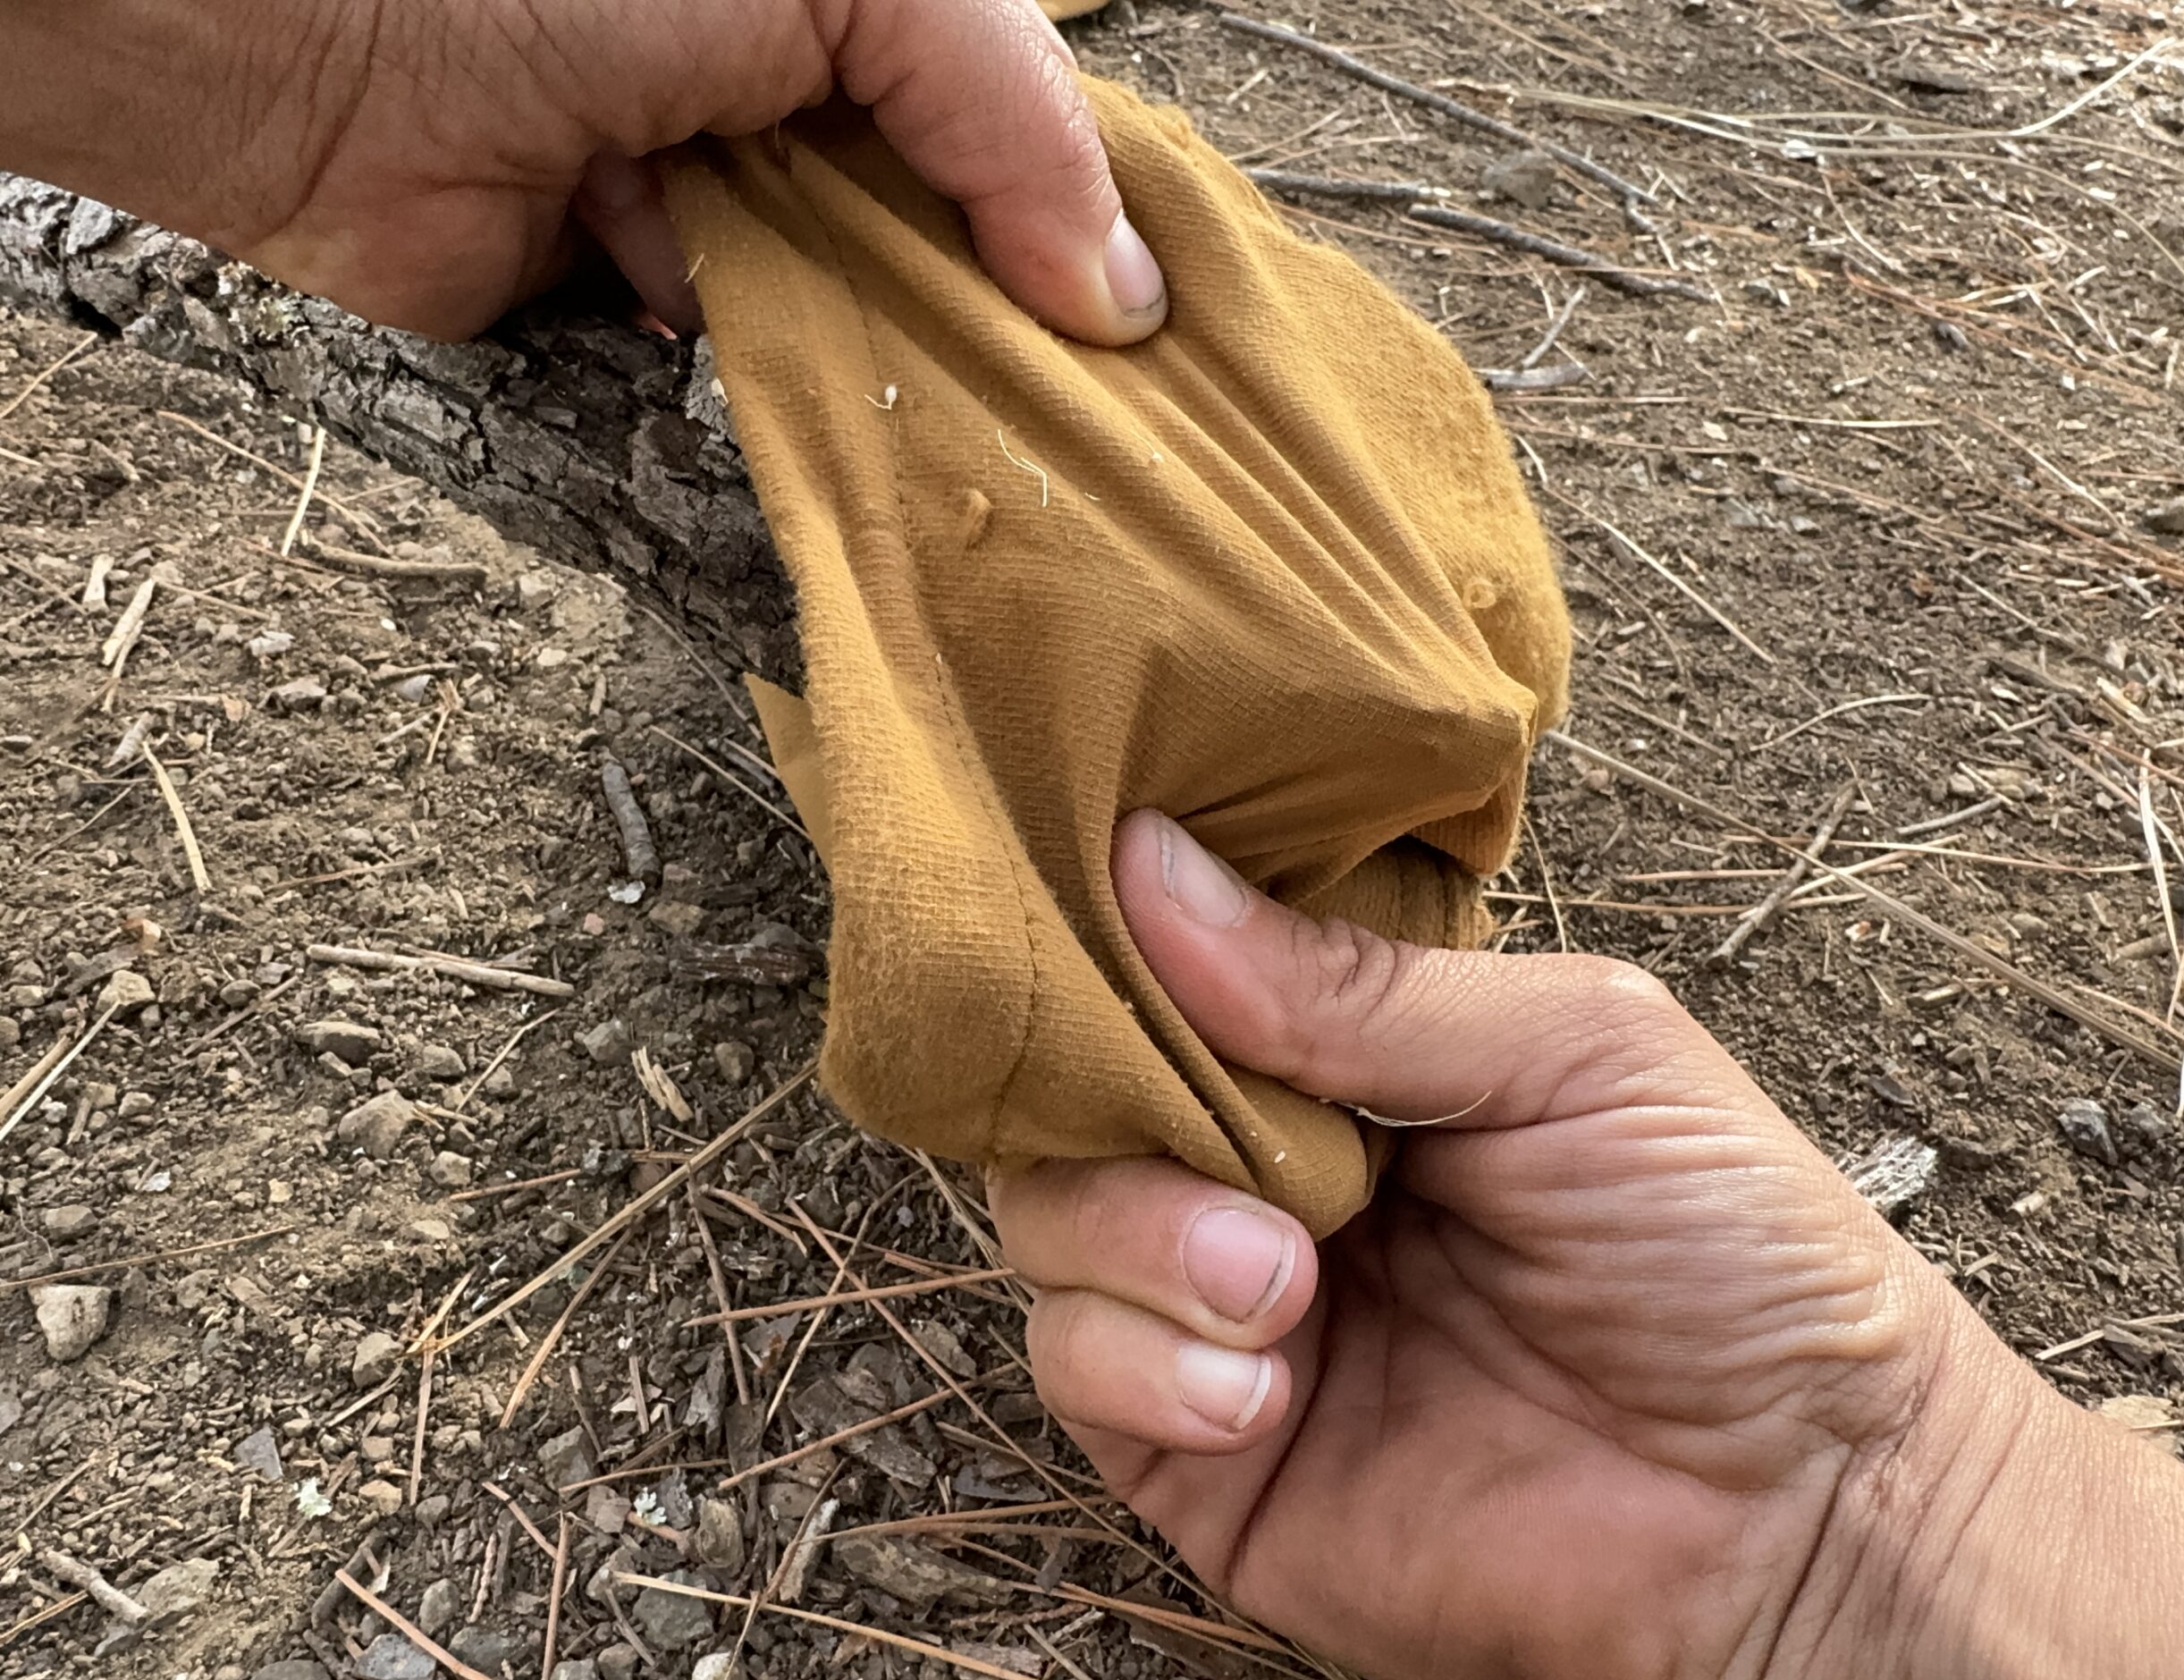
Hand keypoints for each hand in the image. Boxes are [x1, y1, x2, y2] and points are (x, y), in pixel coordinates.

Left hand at [1, 0, 1165, 343]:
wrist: (306, 42)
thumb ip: (1006, 108)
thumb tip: (1117, 294)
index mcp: (858, 19)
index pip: (1020, 129)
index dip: (1085, 226)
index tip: (1138, 334)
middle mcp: (794, 105)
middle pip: (949, 241)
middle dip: (984, 312)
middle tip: (1039, 397)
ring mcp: (717, 208)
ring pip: (855, 324)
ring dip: (868, 353)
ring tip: (877, 363)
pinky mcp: (636, 311)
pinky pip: (738, 379)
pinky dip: (745, 377)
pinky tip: (720, 327)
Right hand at [992, 811, 2183, 1679]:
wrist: (1798, 1520)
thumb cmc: (1729, 1258)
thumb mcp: (1572, 1054)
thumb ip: (1353, 979)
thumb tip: (1148, 859)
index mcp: (1354, 1051)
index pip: (1180, 963)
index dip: (1126, 934)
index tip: (1090, 898)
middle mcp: (1272, 1166)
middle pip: (1086, 1087)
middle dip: (1121, 1097)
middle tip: (1243, 1147)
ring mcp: (1224, 1306)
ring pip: (1054, 1220)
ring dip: (1137, 1235)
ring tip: (1284, 1279)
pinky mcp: (1200, 1449)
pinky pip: (1077, 1369)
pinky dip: (1141, 1360)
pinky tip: (1266, 1387)